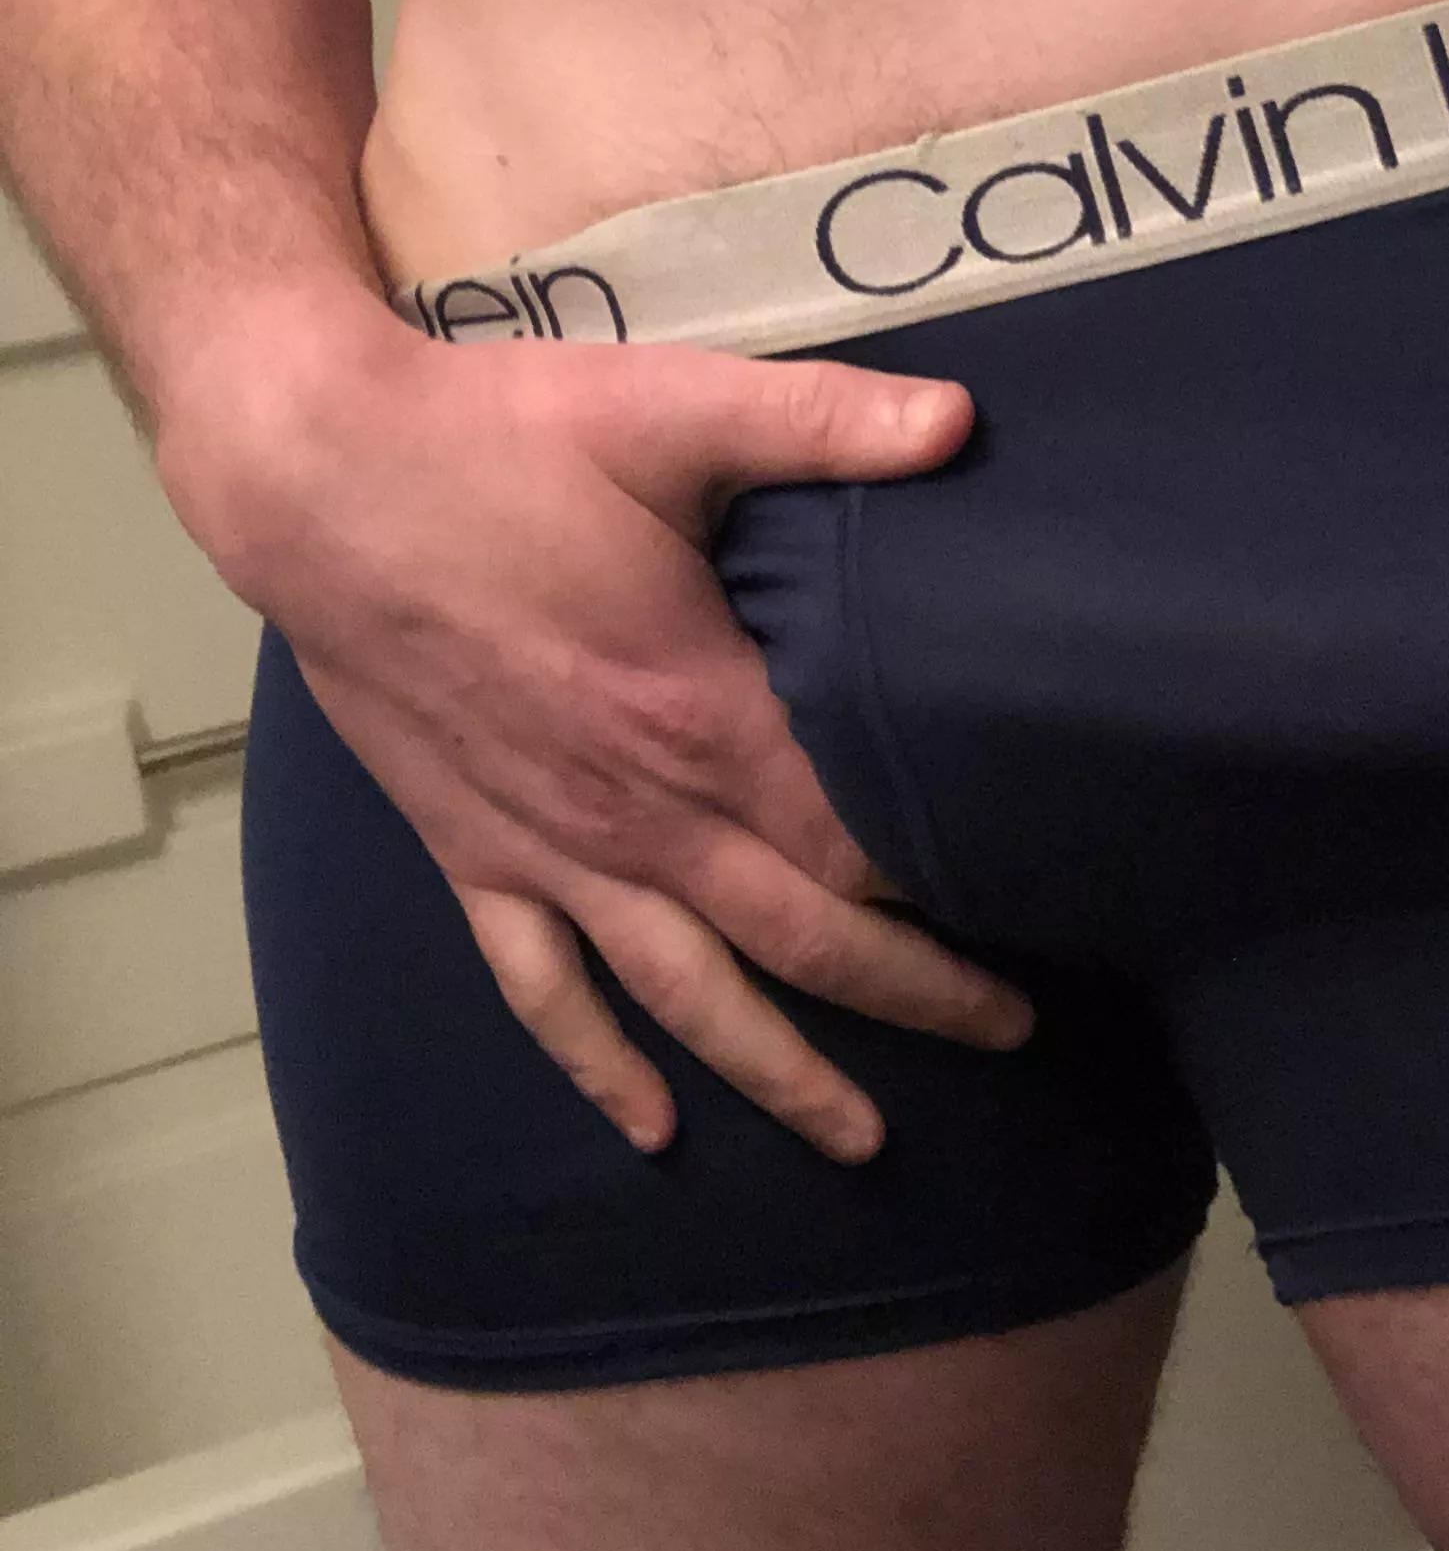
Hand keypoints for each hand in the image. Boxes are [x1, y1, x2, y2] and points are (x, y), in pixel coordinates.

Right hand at [161, 302, 1032, 1162]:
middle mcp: (636, 814)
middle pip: (801, 940)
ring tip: (862, 1141)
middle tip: (1011, 1031)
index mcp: (701, 715)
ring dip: (781, 1074)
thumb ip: (826, 421)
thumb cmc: (500, 443)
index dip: (944, 882)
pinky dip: (598, 1067)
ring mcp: (550, 851)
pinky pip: (542, 992)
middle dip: (914, 996)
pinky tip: (649, 1129)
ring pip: (687, 997)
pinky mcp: (472, 855)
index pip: (855, 838)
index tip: (1028, 901)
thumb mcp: (674, 409)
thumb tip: (964, 419)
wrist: (317, 481)